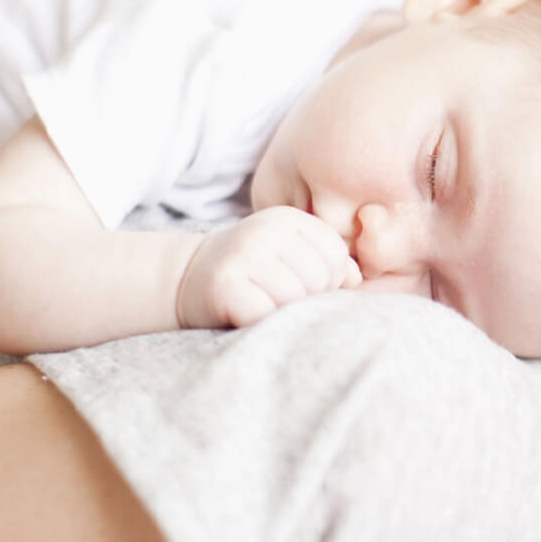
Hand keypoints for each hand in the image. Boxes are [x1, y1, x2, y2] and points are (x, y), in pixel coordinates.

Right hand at [175, 207, 361, 328]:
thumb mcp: (291, 255)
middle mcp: (266, 230)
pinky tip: (245, 312)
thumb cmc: (252, 271)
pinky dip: (260, 322)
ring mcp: (243, 254)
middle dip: (307, 297)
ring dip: (282, 311)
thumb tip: (355, 278)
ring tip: (262, 302)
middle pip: (319, 277)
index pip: (336, 254)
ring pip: (295, 298)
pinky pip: (265, 314)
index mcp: (288, 219)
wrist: (185, 277)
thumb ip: (330, 262)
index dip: (329, 279)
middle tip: (277, 296)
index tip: (304, 284)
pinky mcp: (224, 284)